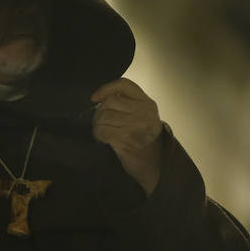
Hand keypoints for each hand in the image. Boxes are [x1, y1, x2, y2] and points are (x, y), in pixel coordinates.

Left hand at [90, 78, 164, 196]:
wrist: (155, 166)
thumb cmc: (145, 142)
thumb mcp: (143, 117)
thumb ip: (129, 105)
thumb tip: (103, 98)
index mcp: (147, 103)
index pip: (123, 85)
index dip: (106, 89)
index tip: (95, 98)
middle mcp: (143, 112)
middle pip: (109, 102)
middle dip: (99, 113)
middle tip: (100, 123)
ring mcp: (135, 124)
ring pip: (103, 116)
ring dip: (97, 125)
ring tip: (102, 132)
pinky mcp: (125, 138)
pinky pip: (102, 130)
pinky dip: (98, 135)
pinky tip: (102, 139)